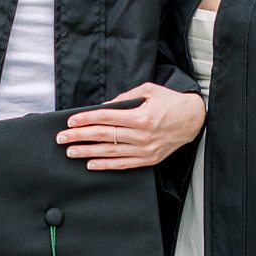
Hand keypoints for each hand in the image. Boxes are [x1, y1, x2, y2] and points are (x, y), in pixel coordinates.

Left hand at [58, 82, 206, 170]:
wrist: (194, 120)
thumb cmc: (171, 102)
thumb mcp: (150, 90)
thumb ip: (126, 98)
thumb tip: (105, 106)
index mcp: (141, 117)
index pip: (106, 118)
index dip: (86, 120)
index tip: (71, 121)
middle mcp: (142, 135)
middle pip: (104, 136)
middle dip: (80, 137)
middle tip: (62, 138)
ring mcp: (145, 150)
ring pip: (110, 152)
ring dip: (88, 152)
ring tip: (71, 152)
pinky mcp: (148, 159)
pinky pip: (123, 164)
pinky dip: (106, 165)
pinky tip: (91, 164)